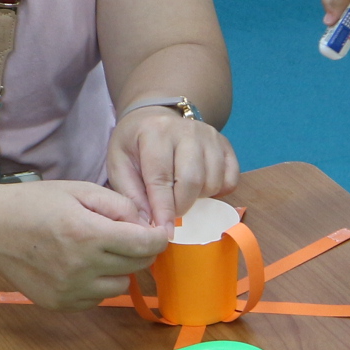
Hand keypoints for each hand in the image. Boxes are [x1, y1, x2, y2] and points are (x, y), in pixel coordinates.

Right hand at [0, 180, 169, 309]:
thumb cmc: (34, 203)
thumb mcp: (79, 189)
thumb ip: (118, 205)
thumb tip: (146, 223)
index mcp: (88, 234)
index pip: (145, 245)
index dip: (159, 236)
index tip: (159, 231)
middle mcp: (81, 268)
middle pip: (138, 266)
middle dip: (140, 249)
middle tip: (126, 234)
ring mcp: (70, 290)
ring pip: (120, 285)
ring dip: (119, 268)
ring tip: (97, 250)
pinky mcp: (60, 304)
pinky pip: (97, 298)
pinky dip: (97, 284)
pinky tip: (78, 265)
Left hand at [106, 107, 239, 228]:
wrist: (154, 117)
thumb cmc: (134, 145)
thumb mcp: (119, 164)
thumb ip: (132, 195)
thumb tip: (149, 226)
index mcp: (155, 133)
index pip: (161, 178)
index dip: (164, 210)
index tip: (164, 232)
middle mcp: (186, 130)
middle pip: (192, 181)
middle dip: (182, 207)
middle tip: (171, 212)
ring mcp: (210, 136)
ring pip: (213, 182)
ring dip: (198, 198)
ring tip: (181, 193)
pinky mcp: (225, 144)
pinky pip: (231, 179)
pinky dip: (218, 191)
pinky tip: (200, 187)